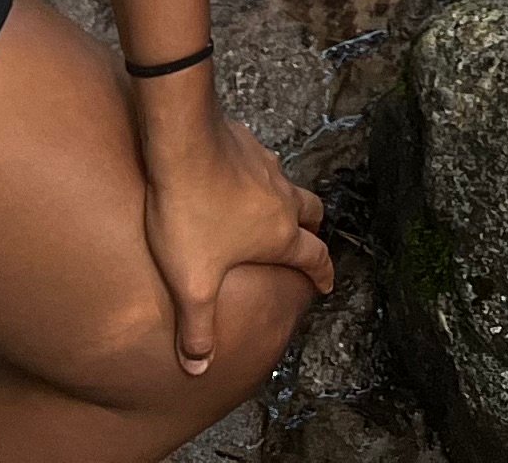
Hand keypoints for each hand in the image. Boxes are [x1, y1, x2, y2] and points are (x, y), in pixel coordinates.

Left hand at [139, 109, 334, 375]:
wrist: (181, 141)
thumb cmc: (191, 211)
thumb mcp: (191, 282)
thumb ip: (197, 327)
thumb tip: (198, 366)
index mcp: (279, 235)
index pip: (315, 257)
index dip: (323, 274)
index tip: (326, 283)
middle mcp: (282, 198)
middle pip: (313, 213)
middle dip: (312, 230)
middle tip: (304, 243)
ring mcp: (266, 165)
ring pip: (289, 185)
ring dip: (285, 200)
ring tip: (265, 212)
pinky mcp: (245, 141)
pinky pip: (261, 161)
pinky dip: (256, 175)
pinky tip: (230, 179)